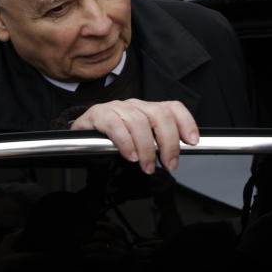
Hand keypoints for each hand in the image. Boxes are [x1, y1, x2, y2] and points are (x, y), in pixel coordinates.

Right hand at [70, 99, 198, 173]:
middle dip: (168, 142)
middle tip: (169, 163)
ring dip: (146, 148)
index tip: (192, 141)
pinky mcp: (98, 115)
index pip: (172, 107)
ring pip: (138, 122)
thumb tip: (176, 156)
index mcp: (147, 109)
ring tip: (147, 166)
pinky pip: (115, 126)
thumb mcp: (139, 141)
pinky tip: (130, 155)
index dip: (186, 122)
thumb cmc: (111, 141)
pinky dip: (125, 142)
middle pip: (159, 115)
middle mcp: (134, 105)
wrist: (78, 138)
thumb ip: (157, 144)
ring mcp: (116, 108)